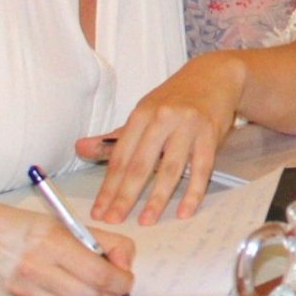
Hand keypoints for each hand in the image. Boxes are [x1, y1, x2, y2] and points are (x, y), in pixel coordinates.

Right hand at [0, 201, 134, 295]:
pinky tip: (61, 290)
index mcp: (53, 243)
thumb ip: (103, 241)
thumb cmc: (31, 229)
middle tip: (114, 287)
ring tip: (90, 290)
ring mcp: (24, 292)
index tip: (127, 277)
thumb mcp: (68, 224)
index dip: (121, 280)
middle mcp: (36, 269)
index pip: (99, 274)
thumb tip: (125, 265)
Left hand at [81, 52, 245, 225]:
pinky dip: (193, 192)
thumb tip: (80, 148)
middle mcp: (163, 118)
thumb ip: (114, 137)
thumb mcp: (143, 112)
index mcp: (142, 114)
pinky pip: (202, 168)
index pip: (120, 157)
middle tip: (115, 219)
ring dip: (158, 197)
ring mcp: (189, 126)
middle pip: (141, 163)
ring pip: (171, 168)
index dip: (108, 187)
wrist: (215, 75)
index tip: (100, 210)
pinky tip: (184, 210)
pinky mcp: (211, 134)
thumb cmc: (176, 98)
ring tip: (147, 220)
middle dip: (126, 195)